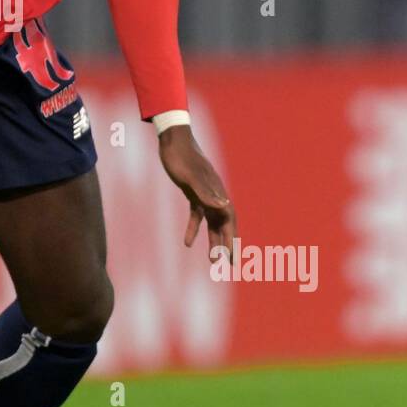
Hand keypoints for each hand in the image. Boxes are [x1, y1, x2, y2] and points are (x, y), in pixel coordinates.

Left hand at [157, 123, 235, 258]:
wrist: (173, 140)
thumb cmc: (181, 157)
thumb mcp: (190, 177)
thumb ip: (206, 193)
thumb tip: (224, 208)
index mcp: (217, 192)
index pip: (229, 221)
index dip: (232, 240)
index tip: (233, 258)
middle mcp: (214, 195)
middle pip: (224, 225)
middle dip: (227, 245)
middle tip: (229, 266)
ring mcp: (204, 194)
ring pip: (212, 223)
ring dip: (213, 241)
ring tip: (212, 261)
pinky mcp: (192, 193)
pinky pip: (197, 216)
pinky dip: (193, 229)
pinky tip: (187, 243)